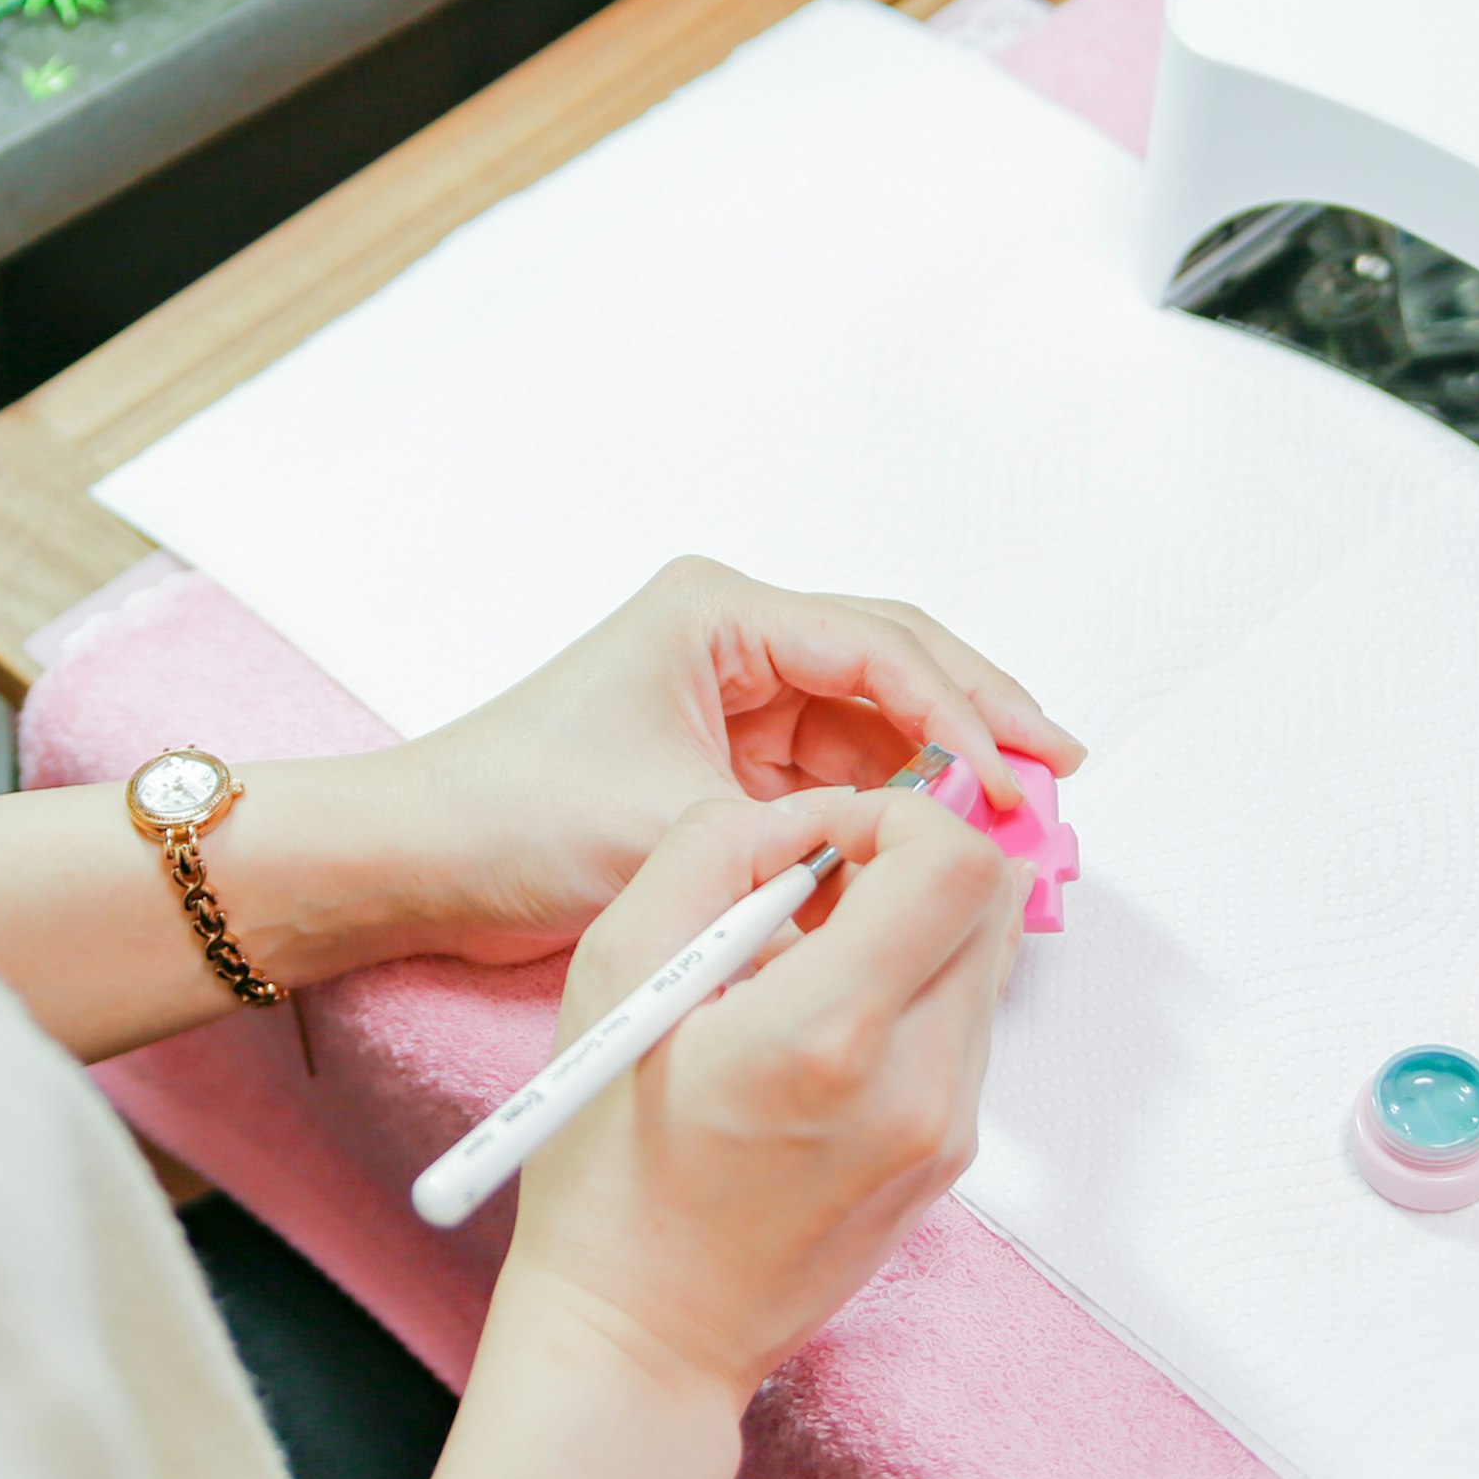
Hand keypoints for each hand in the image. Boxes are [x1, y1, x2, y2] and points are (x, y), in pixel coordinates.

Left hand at [389, 556, 1079, 966]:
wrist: (418, 865)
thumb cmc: (514, 818)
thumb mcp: (677, 828)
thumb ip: (813, 840)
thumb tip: (929, 859)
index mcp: (720, 613)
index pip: (881, 649)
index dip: (964, 715)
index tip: (1016, 782)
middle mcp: (738, 639)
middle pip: (900, 667)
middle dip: (983, 724)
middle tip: (1061, 781)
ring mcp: (740, 699)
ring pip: (881, 726)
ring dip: (948, 772)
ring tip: (1024, 827)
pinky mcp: (735, 762)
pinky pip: (843, 776)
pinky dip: (897, 811)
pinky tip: (948, 847)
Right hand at [498, 784, 1024, 1402]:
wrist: (642, 1334)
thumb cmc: (607, 1174)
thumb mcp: (614, 975)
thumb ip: (708, 853)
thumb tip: (801, 813)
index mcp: (828, 1035)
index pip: (957, 865)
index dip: (901, 817)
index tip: (827, 840)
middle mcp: (915, 1085)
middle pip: (994, 901)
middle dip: (912, 863)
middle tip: (819, 887)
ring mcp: (945, 1130)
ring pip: (987, 959)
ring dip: (915, 926)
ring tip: (805, 961)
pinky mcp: (949, 1158)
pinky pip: (966, 1025)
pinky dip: (912, 991)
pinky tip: (820, 1026)